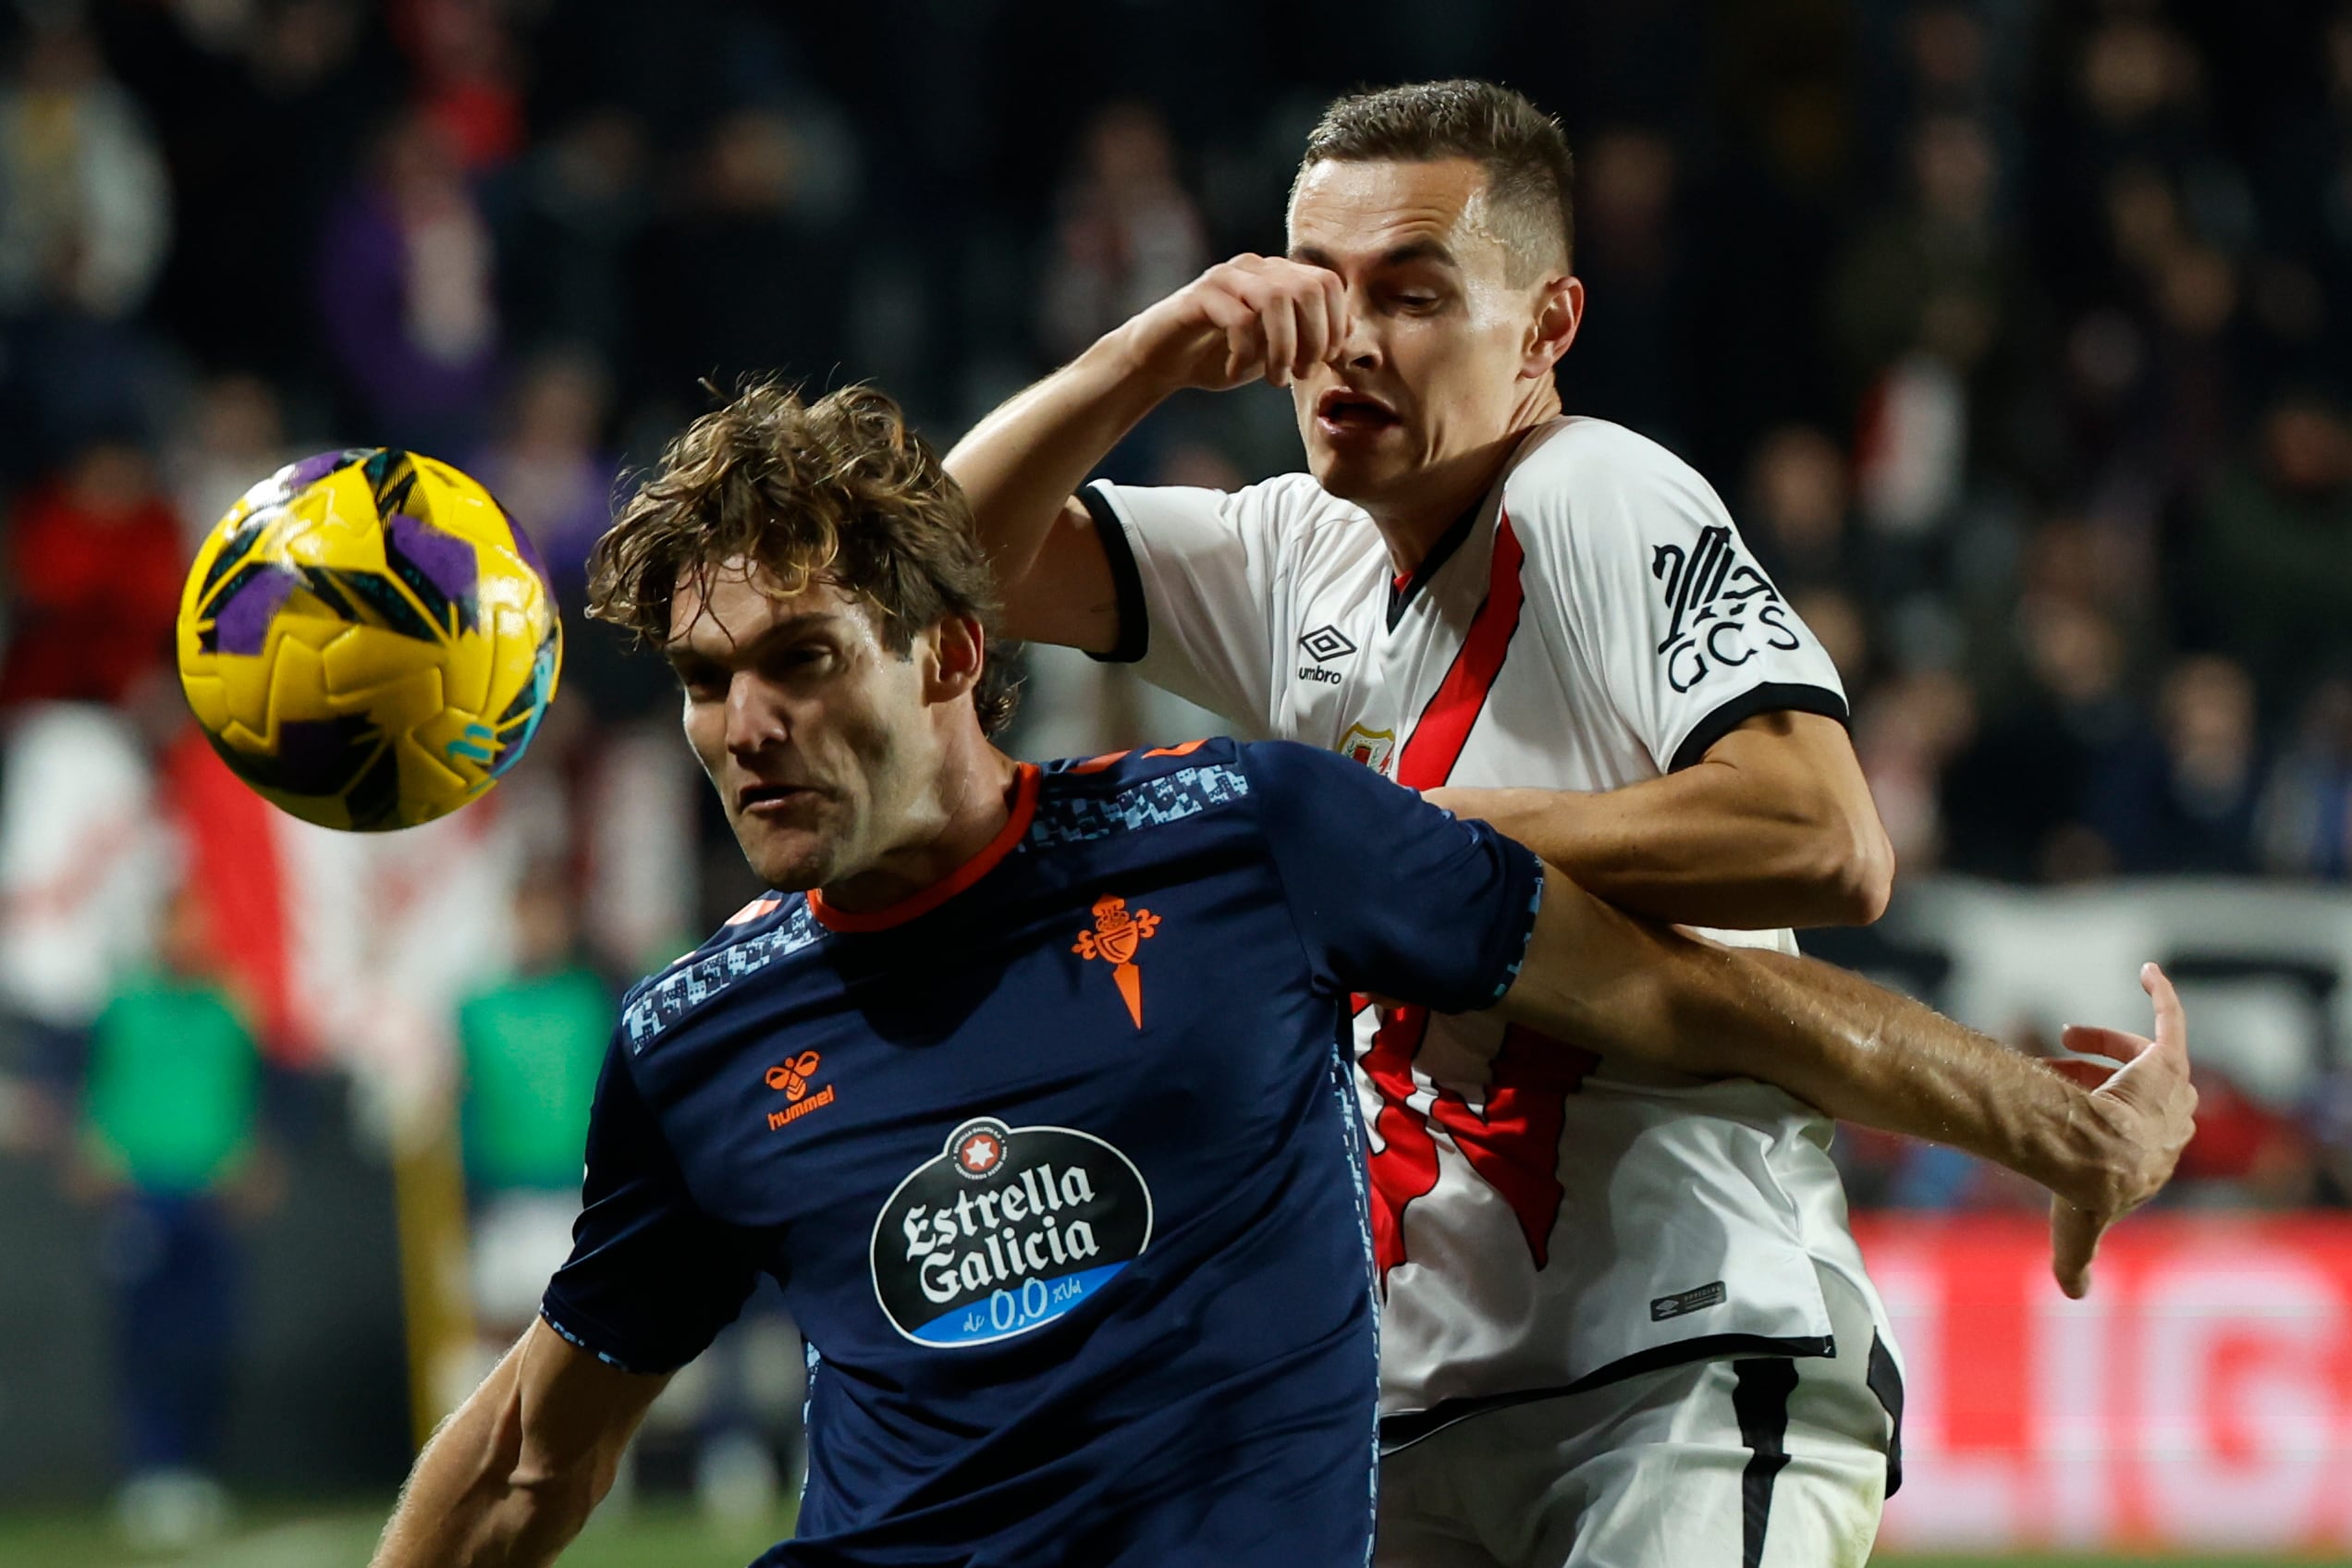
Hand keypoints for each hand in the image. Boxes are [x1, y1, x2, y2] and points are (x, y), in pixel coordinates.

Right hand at [1114, 254, 1349, 393]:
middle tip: (1301, 374)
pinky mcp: (1199, 297)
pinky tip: (1234, 371)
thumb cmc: (1220, 356)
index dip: (1336, 325)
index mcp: (1278, 275)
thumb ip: (1309, 340)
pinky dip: (1245, 353)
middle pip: (1308, 288)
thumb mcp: (1274, 351)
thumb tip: (1352, 334)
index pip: (1328, 284)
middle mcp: (1255, 268)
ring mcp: (1226, 278)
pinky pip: (1239, 319)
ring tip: (1274, 379)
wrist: (1161, 361)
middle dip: (1314, 339)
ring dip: (1283, 348)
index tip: (1325, 363)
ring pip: (1276, 299)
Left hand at [2043, 962, 2196, 1298]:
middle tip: (2056, 1062)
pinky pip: (2172, 1019)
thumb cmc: (2083, 1190)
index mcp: (2152, 1158)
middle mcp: (2170, 1124)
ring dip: (2111, 1046)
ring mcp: (2171, 1092)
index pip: (2135, 1128)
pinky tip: (2147, 971)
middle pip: (2144, 1092)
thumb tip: (2074, 1293)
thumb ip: (2076, 1258)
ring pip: (2150, 1060)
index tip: (2059, 1106)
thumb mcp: (2078, 1229)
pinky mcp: (2166, 1063)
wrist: (2091, 1156)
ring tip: (2063, 1032)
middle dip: (2104, 1079)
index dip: (2100, 1115)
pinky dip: (2163, 995)